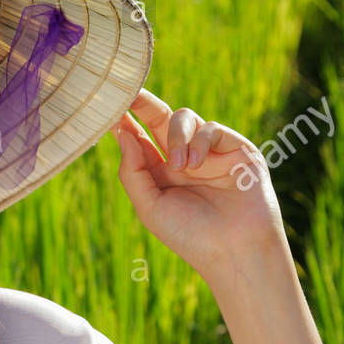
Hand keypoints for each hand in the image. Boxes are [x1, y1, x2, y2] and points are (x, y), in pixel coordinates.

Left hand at [111, 88, 286, 279]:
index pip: (139, 139)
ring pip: (184, 118)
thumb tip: (122, 133)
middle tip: (129, 92)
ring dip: (175, 136)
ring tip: (179, 166)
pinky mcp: (235, 148)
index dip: (125, 123)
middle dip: (144, 104)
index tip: (108, 106)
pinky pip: (211, 128)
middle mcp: (184, 159)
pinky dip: (200, 141)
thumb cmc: (190, 236)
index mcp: (161, 174)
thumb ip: (133, 172)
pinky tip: (196, 165)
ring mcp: (209, 152)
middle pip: (159, 120)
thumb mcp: (150, 207)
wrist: (234, 251)